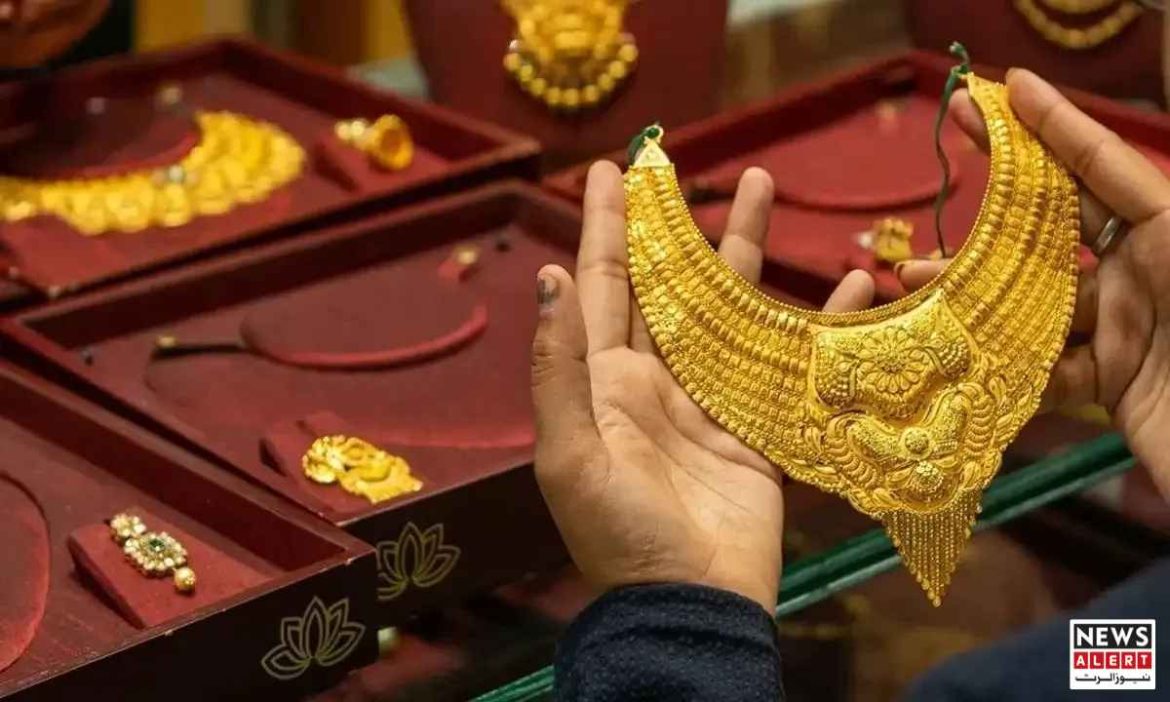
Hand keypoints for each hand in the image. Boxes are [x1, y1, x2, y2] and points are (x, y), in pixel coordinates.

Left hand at [530, 161, 874, 611]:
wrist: (689, 606)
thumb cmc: (620, 537)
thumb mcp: (571, 453)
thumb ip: (561, 367)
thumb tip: (547, 278)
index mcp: (604, 381)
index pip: (601, 284)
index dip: (604, 226)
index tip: (610, 170)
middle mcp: (654, 380)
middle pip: (668, 283)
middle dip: (676, 223)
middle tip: (685, 163)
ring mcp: (709, 400)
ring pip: (728, 308)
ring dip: (744, 250)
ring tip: (762, 189)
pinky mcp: (759, 426)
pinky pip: (786, 359)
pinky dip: (815, 320)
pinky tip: (845, 282)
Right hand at [898, 69, 1169, 495]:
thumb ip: (1144, 200)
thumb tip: (1087, 140)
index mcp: (1169, 233)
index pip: (1102, 166)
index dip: (1052, 125)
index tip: (998, 92)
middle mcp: (1142, 273)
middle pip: (1055, 225)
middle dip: (995, 196)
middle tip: (943, 161)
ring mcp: (1123, 329)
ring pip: (1034, 301)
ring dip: (973, 290)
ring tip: (915, 280)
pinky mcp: (1111, 384)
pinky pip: (1044, 367)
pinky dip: (1000, 359)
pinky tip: (956, 351)